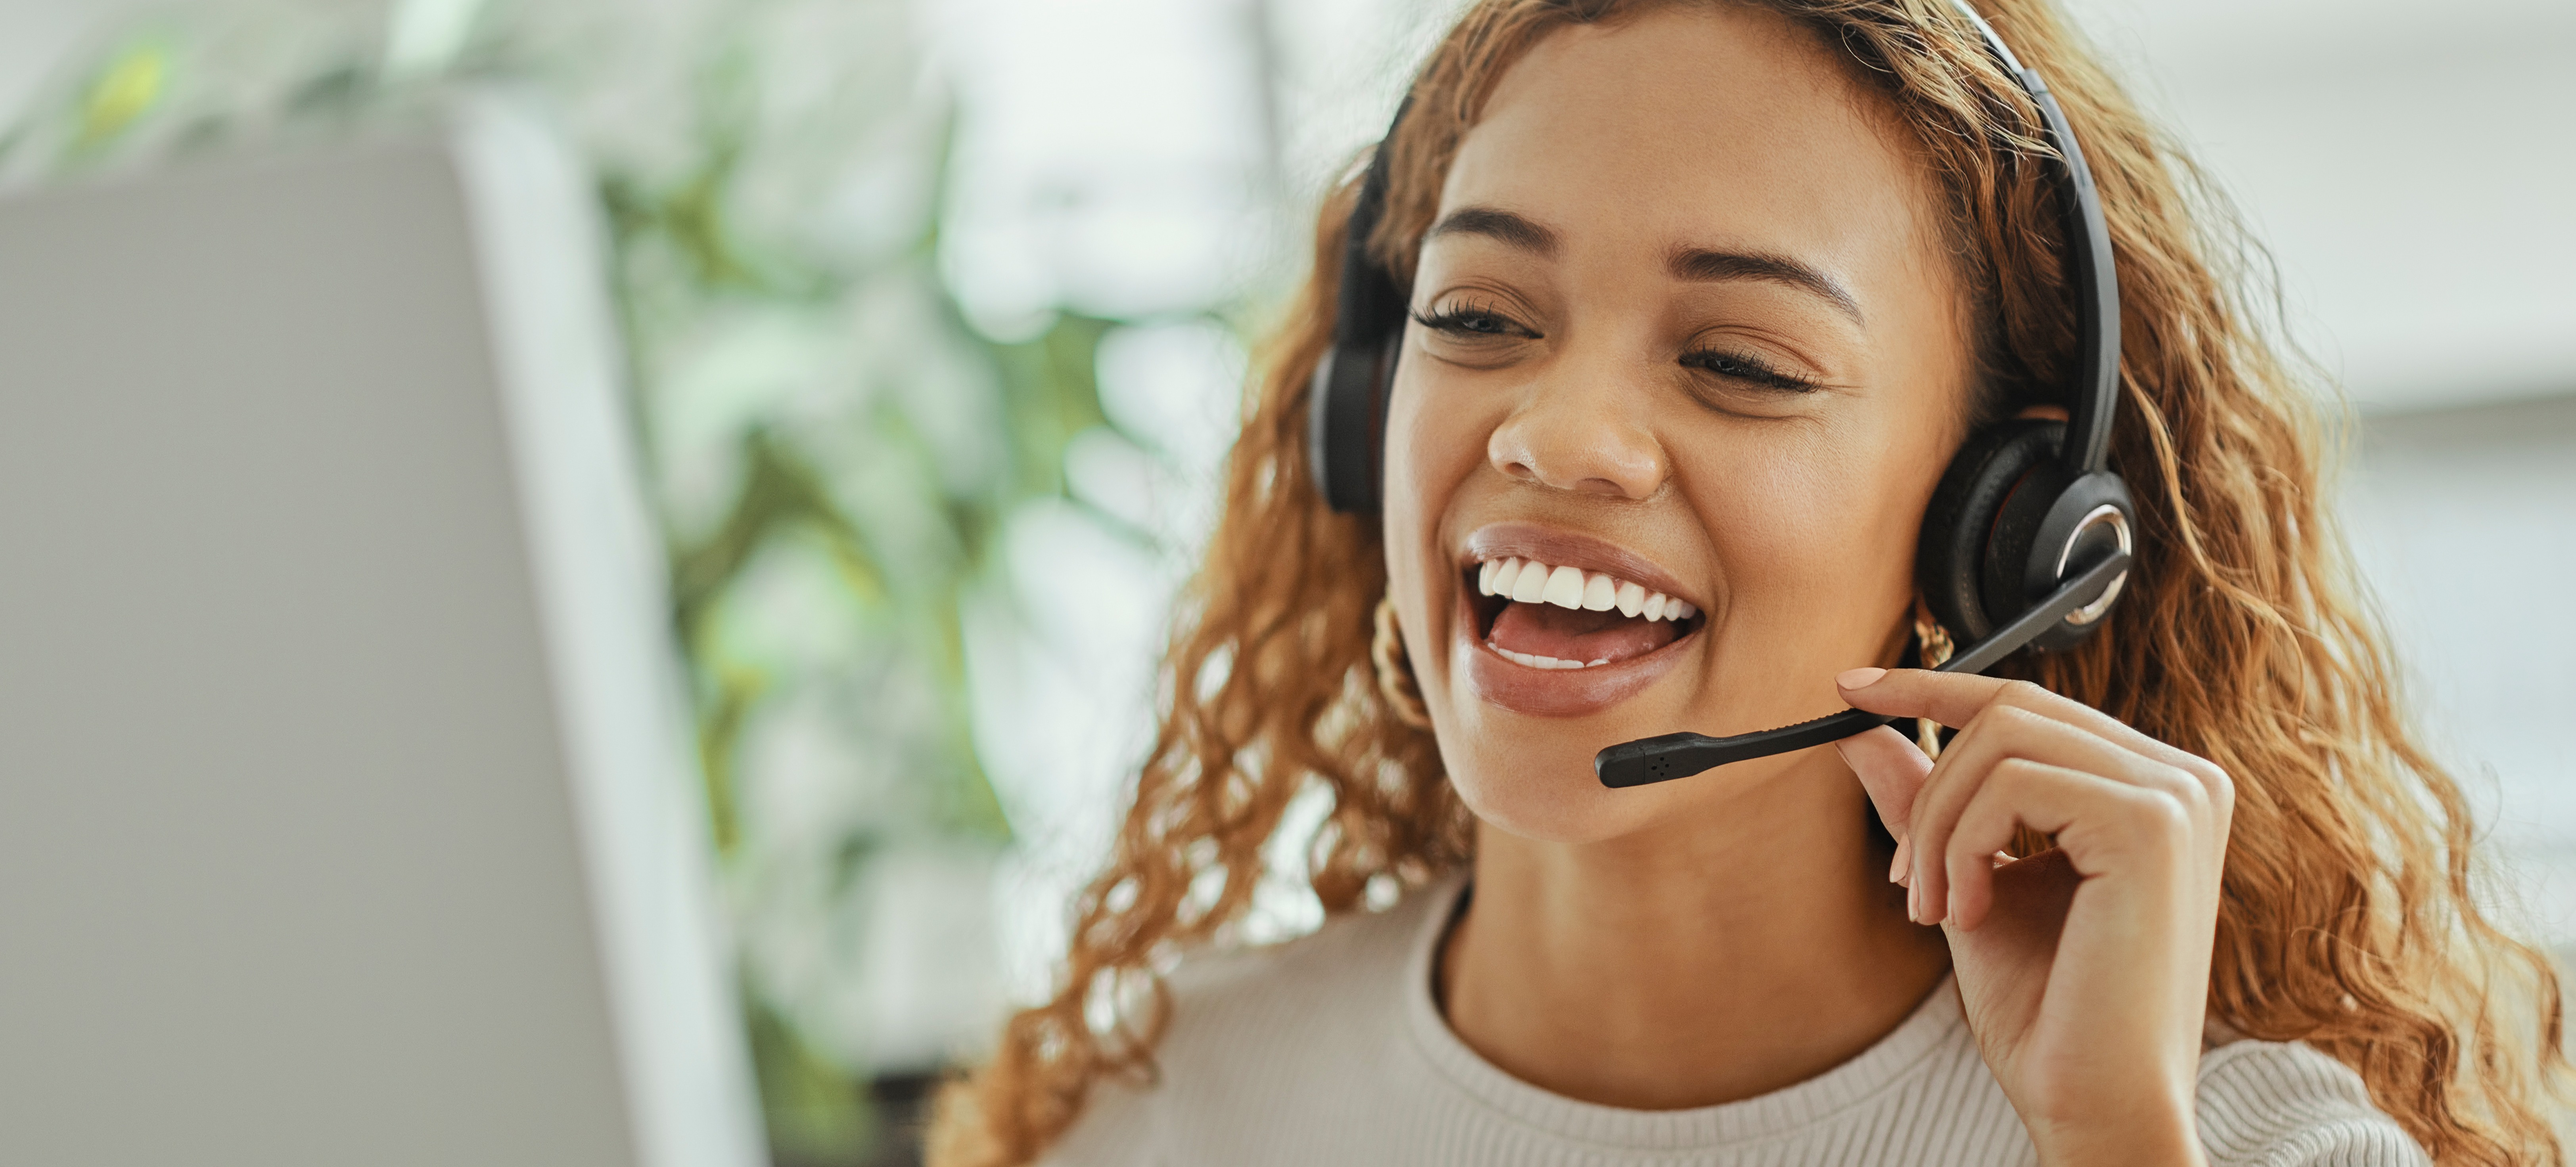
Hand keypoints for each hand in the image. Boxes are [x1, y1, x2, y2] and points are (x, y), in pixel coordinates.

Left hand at [1832, 667, 2231, 1166]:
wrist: (2094, 1099)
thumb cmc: (2047, 1009)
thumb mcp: (1967, 879)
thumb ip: (1925, 800)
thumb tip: (1858, 725)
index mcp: (2151, 788)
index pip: (2028, 702)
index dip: (1933, 686)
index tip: (1852, 692)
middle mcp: (2182, 778)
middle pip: (2009, 710)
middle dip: (1930, 790)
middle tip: (1906, 880)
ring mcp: (2177, 795)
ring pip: (2001, 741)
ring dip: (1939, 826)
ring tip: (1935, 906)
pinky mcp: (2154, 822)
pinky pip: (2013, 783)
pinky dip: (1965, 847)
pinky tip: (1973, 914)